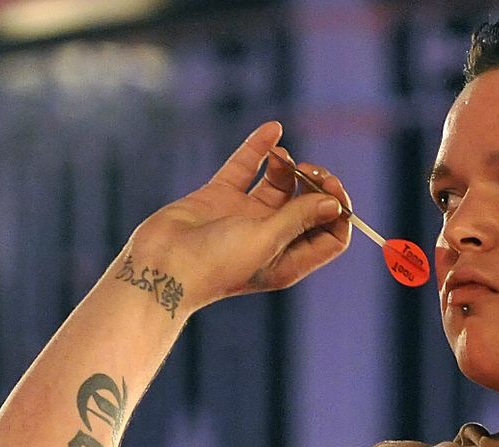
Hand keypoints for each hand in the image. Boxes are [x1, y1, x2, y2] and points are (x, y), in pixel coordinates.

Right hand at [122, 120, 351, 310]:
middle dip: (316, 185)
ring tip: (281, 158)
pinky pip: (245, 168)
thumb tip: (335, 203)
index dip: (338, 211)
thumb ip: (299, 218)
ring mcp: (245, 217)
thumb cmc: (215, 263)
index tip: (332, 189)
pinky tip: (273, 129)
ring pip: (279, 184)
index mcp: (288, 260)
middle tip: (311, 171)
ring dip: (288, 167)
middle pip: (309, 206)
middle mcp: (271, 238)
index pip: (329, 236)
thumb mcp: (266, 240)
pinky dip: (259, 149)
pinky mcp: (220, 197)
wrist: (160, 265)